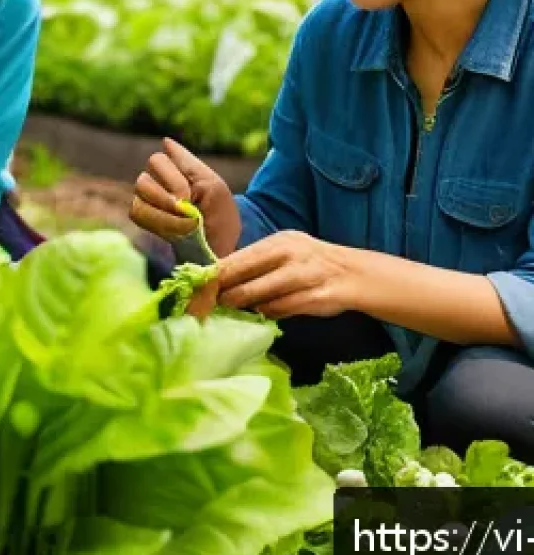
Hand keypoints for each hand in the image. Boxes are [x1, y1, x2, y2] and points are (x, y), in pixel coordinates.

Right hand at [129, 138, 241, 255]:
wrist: (221, 246)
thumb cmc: (219, 213)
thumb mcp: (211, 185)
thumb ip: (187, 162)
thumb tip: (165, 140)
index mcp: (175, 168)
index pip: (157, 160)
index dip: (174, 180)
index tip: (191, 195)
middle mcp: (157, 179)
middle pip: (144, 178)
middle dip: (168, 197)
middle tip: (188, 211)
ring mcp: (147, 198)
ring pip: (139, 194)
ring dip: (164, 212)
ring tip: (184, 223)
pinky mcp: (143, 217)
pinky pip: (137, 212)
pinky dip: (159, 223)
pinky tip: (176, 231)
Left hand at [215, 231, 359, 318]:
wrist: (354, 274)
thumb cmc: (310, 264)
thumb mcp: (285, 252)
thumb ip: (258, 263)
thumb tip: (221, 277)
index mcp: (279, 241)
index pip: (240, 257)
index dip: (217, 273)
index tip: (199, 286)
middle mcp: (290, 254)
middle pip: (246, 271)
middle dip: (223, 288)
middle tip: (206, 301)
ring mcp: (304, 275)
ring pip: (262, 292)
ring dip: (242, 301)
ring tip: (229, 307)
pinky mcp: (316, 297)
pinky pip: (283, 308)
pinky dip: (269, 311)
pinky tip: (261, 313)